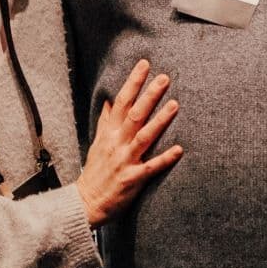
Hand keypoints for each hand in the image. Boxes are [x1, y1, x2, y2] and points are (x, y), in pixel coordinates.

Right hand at [75, 60, 182, 227]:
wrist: (87, 202)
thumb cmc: (95, 172)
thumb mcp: (97, 143)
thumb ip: (105, 122)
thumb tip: (109, 101)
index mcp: (109, 133)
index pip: (121, 102)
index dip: (133, 83)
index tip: (144, 65)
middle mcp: (117, 144)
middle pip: (135, 115)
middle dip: (149, 95)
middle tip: (164, 78)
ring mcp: (125, 161)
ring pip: (144, 136)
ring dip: (160, 120)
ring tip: (175, 104)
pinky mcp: (133, 179)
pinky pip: (151, 167)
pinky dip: (165, 158)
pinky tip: (179, 149)